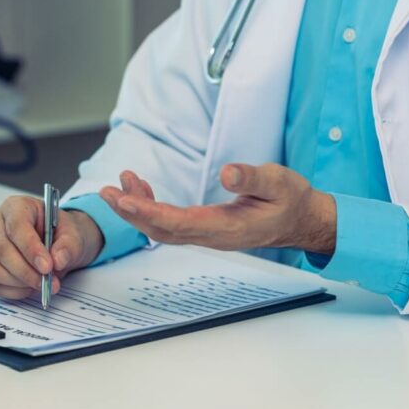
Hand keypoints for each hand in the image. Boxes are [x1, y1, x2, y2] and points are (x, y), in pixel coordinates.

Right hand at [0, 195, 104, 299]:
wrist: (59, 243)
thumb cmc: (62, 232)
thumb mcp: (74, 234)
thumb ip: (69, 245)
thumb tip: (58, 260)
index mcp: (16, 206)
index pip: (16, 226)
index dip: (30, 248)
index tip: (47, 266)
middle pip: (2, 249)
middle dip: (26, 271)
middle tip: (47, 282)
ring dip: (18, 282)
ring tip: (41, 284)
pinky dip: (13, 291)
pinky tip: (30, 287)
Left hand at [99, 165, 336, 253]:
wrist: (301, 220)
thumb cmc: (291, 201)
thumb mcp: (279, 182)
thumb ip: (253, 178)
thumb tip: (227, 172)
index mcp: (226, 228)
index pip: (179, 224)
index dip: (149, 213)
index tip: (125, 201)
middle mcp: (211, 236)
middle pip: (161, 230)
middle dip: (131, 213)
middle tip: (106, 193)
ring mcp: (206, 234)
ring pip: (162, 228)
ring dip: (137, 208)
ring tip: (119, 184)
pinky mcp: (204, 227)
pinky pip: (170, 222)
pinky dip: (151, 207)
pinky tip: (140, 190)